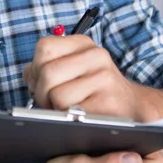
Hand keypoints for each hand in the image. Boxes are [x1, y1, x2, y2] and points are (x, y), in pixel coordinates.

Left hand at [23, 34, 138, 117]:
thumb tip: (29, 74)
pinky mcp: (108, 102)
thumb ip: (47, 66)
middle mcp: (96, 56)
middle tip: (50, 102)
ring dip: (55, 108)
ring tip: (66, 109)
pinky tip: (78, 116)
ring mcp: (105, 78)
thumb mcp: (73, 69)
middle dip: (41, 93)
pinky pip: (72, 112)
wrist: (132, 107)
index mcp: (83, 44)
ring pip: (57, 95)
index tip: (40, 82)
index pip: (44, 47)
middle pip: (47, 72)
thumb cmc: (94, 90)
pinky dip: (69, 118)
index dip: (35, 69)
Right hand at [28, 151, 162, 162]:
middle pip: (147, 162)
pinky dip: (114, 160)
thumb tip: (134, 159)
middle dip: (132, 147)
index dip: (145, 145)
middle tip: (111, 138)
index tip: (127, 135)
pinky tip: (99, 153)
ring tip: (103, 145)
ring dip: (123, 153)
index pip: (156, 162)